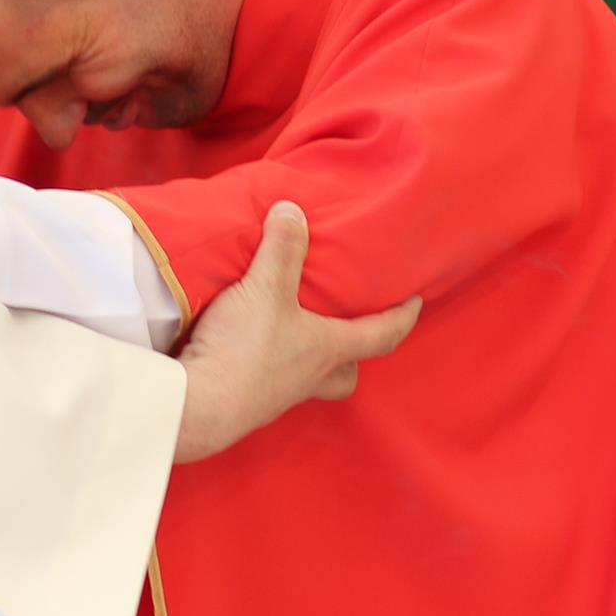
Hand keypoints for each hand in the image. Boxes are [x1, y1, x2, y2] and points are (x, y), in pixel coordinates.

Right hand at [174, 203, 420, 463]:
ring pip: (310, 380)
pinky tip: (251, 349)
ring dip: (309, 361)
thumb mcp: (265, 290)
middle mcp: (311, 376)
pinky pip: (271, 383)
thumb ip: (281, 249)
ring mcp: (280, 395)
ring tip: (296, 334)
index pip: (380, 335)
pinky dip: (269, 365)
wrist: (200, 405)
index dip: (402, 317)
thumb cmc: (246, 350)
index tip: (415, 302)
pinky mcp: (248, 402)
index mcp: (328, 349)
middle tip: (350, 334)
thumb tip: (292, 211)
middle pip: (347, 374)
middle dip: (354, 357)